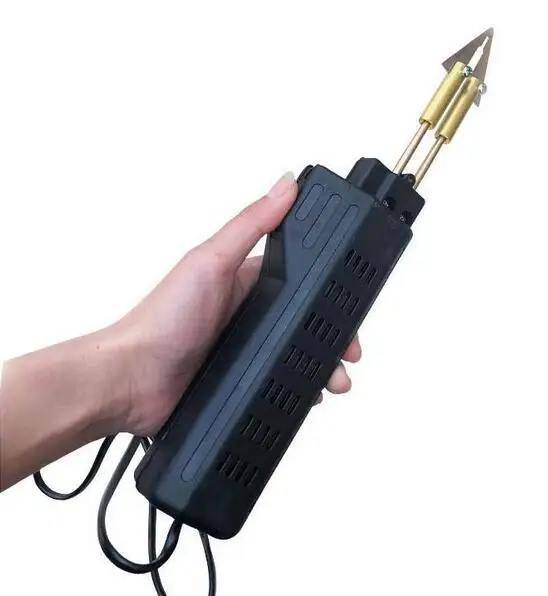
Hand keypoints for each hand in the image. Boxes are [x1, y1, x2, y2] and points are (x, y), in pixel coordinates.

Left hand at [111, 172, 360, 437]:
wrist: (131, 382)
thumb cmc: (160, 320)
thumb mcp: (209, 262)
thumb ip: (250, 225)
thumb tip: (284, 184)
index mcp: (245, 281)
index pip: (300, 278)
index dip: (329, 289)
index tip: (351, 298)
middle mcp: (248, 315)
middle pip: (306, 321)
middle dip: (334, 335)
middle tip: (350, 350)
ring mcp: (246, 350)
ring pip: (299, 355)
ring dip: (323, 367)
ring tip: (335, 381)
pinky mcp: (241, 379)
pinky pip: (280, 381)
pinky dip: (300, 389)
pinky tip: (309, 395)